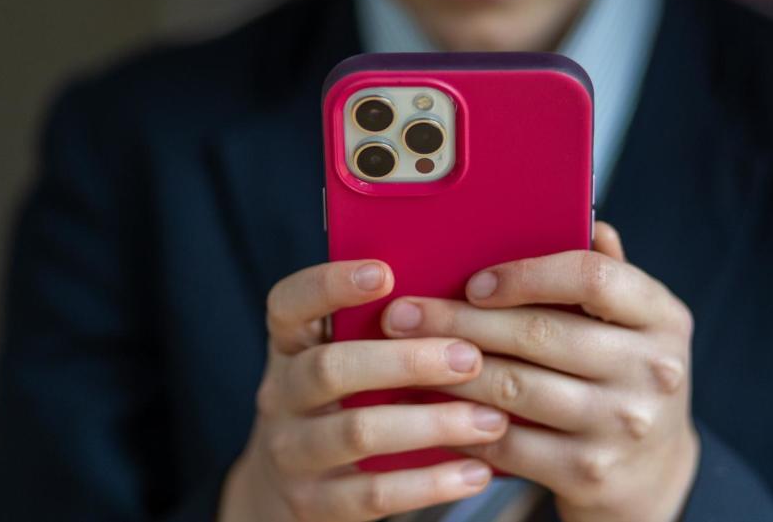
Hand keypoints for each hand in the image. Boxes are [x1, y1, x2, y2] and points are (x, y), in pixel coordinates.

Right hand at [218, 258, 507, 521]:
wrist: (285, 492)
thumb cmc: (342, 403)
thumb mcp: (341, 360)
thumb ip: (382, 329)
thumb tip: (460, 295)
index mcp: (289, 345)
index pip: (290, 303)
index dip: (330, 284)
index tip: (385, 273)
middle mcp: (281, 394)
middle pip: (331, 368)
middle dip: (406, 360)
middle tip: (471, 357)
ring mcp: (291, 452)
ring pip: (358, 431)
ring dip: (432, 423)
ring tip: (492, 420)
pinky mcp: (313, 504)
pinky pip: (373, 493)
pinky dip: (430, 483)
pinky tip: (477, 472)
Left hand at [379, 222, 699, 521]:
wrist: (653, 472)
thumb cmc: (625, 375)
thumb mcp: (633, 323)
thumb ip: (606, 273)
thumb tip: (584, 220)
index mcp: (662, 317)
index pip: (592, 277)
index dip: (525, 275)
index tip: (474, 282)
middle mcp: (651, 370)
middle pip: (539, 333)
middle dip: (459, 321)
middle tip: (403, 315)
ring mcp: (622, 425)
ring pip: (515, 388)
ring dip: (449, 371)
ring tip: (406, 358)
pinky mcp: (589, 472)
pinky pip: (509, 443)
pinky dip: (462, 424)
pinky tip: (430, 408)